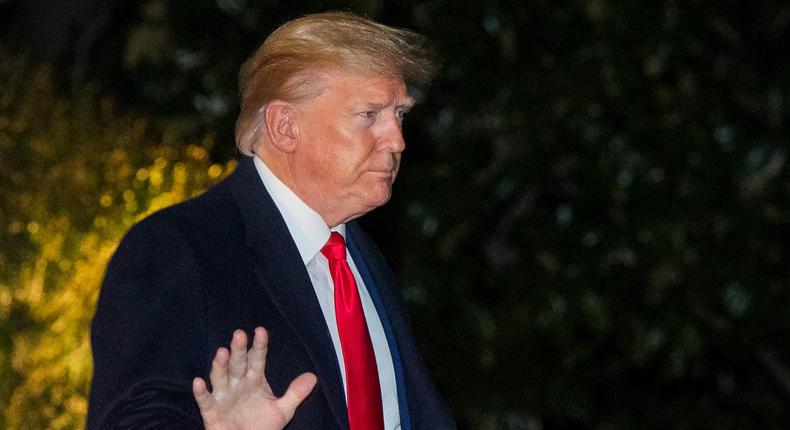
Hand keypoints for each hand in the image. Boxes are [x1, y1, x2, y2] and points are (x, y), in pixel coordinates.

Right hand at [192, 327, 316, 429]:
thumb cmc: (262, 427)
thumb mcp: (282, 411)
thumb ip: (295, 394)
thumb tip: (313, 377)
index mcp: (254, 380)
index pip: (257, 359)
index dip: (259, 346)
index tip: (261, 331)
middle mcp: (237, 384)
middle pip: (238, 364)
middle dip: (239, 350)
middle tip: (239, 334)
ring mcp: (223, 396)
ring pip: (220, 377)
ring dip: (220, 366)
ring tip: (222, 352)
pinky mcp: (211, 412)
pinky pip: (205, 401)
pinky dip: (201, 392)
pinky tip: (198, 382)